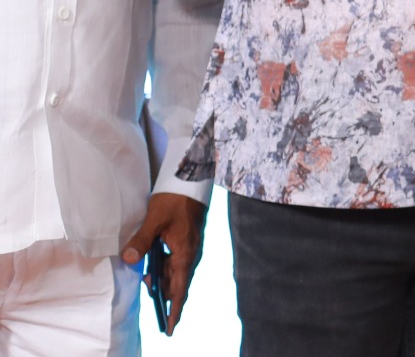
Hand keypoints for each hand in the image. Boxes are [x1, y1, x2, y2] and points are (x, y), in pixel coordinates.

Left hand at [121, 193, 204, 333]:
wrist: (191, 181)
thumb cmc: (175, 200)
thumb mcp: (155, 219)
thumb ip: (141, 241)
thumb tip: (128, 260)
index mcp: (184, 253)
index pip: (179, 288)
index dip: (174, 309)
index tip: (170, 328)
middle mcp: (190, 254)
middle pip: (179, 284)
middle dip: (169, 302)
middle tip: (161, 320)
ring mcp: (189, 248)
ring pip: (177, 275)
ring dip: (166, 286)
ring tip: (152, 295)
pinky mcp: (185, 242)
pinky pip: (176, 264)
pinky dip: (165, 273)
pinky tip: (152, 273)